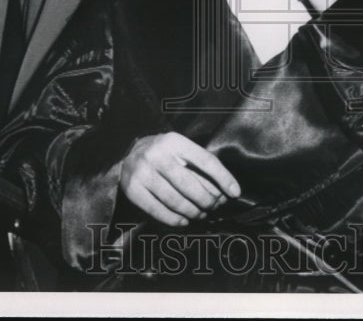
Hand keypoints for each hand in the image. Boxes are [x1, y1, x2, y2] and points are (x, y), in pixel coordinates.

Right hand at [119, 132, 240, 226]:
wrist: (126, 154)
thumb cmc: (163, 154)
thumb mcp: (180, 149)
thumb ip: (201, 165)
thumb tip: (227, 190)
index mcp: (174, 141)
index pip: (205, 160)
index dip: (223, 178)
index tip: (235, 193)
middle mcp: (157, 154)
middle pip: (190, 184)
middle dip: (207, 200)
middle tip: (214, 207)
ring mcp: (142, 172)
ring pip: (175, 200)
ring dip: (192, 212)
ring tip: (200, 214)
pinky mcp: (133, 190)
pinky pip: (158, 210)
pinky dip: (174, 219)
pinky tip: (184, 221)